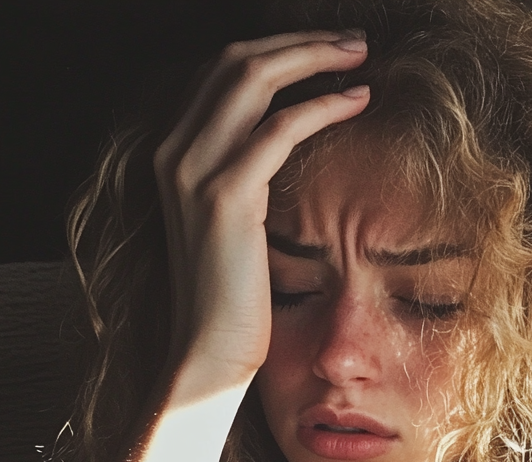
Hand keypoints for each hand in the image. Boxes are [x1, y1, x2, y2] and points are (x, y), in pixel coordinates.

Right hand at [153, 30, 369, 396]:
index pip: (219, 73)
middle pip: (236, 61)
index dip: (274, 51)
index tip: (321, 50)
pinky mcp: (226, 196)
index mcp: (171, 154)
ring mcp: (193, 170)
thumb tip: (278, 140)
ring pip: (255, 78)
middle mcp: (173, 151)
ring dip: (314, 57)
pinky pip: (280, 127)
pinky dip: (323, 104)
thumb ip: (239, 175)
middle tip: (352, 42)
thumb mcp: (228, 224)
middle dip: (298, 42)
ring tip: (360, 57)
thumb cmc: (229, 297)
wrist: (208, 349)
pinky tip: (357, 101)